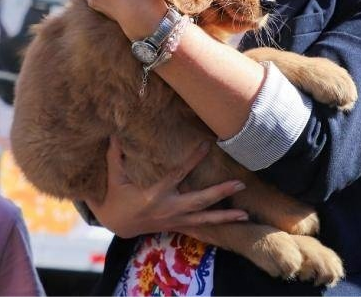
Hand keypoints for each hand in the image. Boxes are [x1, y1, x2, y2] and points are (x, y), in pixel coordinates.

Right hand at [86, 136, 248, 238]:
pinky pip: (200, 227)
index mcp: (155, 195)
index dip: (193, 159)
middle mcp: (169, 209)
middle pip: (199, 201)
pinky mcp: (177, 226)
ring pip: (204, 219)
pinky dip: (216, 226)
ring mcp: (174, 220)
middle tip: (240, 184)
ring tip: (245, 214)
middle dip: (220, 193)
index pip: (178, 174)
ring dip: (225, 217)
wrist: (116, 225)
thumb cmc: (116, 198)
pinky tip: (232, 225)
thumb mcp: (115, 177)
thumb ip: (116, 155)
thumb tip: (115, 132)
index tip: (208, 145)